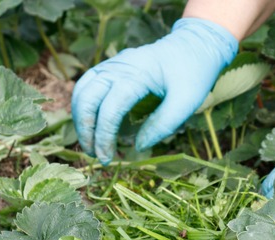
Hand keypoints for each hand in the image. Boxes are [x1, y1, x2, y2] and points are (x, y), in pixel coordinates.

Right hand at [71, 18, 237, 163]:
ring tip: (92, 145)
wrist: (194, 46)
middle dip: (86, 130)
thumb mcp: (187, 102)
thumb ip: (163, 125)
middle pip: (87, 99)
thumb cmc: (192, 74)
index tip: (107, 158)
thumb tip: (137, 147)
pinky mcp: (110, 68)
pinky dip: (86, 108)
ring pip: (82, 92)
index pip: (110, 108)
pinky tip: (96, 127)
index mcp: (137, 74)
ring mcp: (111, 64)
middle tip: (95, 155)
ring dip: (81, 119)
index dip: (105, 136)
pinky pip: (88, 87)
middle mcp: (118, 66)